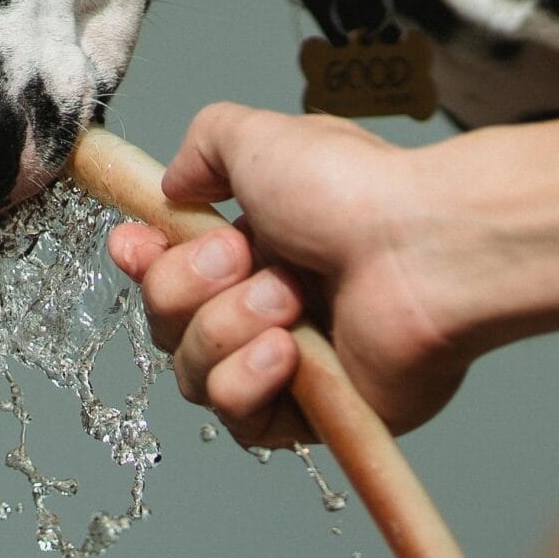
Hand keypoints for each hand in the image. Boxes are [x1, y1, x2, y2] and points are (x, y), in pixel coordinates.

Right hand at [108, 104, 471, 447]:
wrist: (424, 251)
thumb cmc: (355, 192)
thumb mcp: (260, 138)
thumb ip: (204, 145)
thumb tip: (175, 183)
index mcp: (254, 241)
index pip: (165, 269)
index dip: (142, 262)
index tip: (134, 244)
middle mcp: (265, 302)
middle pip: (166, 321)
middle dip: (191, 286)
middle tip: (247, 257)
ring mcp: (286, 362)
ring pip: (193, 371)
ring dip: (228, 328)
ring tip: (290, 300)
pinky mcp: (308, 415)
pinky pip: (237, 419)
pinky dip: (248, 379)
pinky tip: (288, 350)